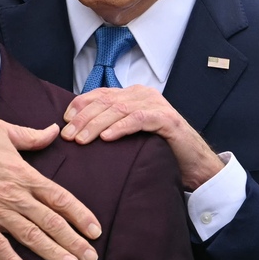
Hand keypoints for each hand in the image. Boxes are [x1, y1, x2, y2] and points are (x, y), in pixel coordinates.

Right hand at [0, 117, 101, 259]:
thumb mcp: (1, 130)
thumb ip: (31, 136)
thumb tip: (53, 130)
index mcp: (22, 172)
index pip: (59, 197)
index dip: (80, 215)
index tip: (95, 230)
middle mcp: (12, 194)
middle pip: (50, 222)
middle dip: (74, 241)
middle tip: (91, 258)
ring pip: (30, 236)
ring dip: (52, 253)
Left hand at [61, 85, 224, 190]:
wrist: (193, 165)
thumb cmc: (157, 150)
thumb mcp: (128, 134)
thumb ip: (109, 125)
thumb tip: (76, 129)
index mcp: (131, 94)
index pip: (99, 95)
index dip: (79, 106)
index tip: (64, 122)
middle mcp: (142, 94)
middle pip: (105, 102)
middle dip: (83, 119)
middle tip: (68, 136)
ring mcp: (155, 104)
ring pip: (118, 109)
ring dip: (96, 124)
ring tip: (81, 140)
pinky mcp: (166, 118)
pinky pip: (138, 119)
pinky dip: (121, 127)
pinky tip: (107, 138)